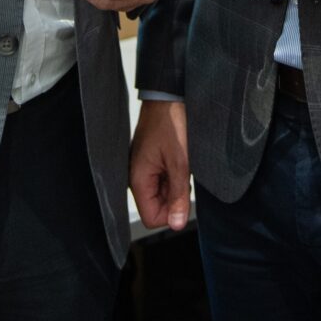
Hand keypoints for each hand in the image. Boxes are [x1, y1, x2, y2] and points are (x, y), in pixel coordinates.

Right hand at [130, 100, 189, 231]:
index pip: (151, 219)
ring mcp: (143, 169)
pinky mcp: (151, 162)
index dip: (171, 213)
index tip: (183, 196)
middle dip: (175, 197)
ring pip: (163, 194)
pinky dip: (175, 175)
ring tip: (182, 163)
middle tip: (184, 174)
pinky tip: (179, 159)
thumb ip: (179, 196)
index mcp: (138, 179)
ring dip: (176, 184)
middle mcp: (136, 177)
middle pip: (158, 207)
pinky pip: (164, 180)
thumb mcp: (180, 162)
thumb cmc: (170, 123)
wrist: (168, 96)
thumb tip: (177, 224)